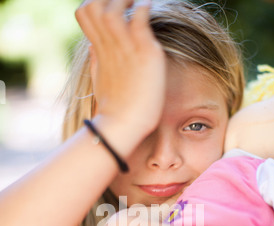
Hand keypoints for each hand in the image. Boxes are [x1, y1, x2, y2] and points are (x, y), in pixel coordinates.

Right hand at [75, 0, 166, 140]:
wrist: (124, 126)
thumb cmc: (115, 108)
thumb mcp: (101, 81)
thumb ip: (97, 61)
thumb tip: (93, 47)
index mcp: (99, 50)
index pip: (85, 12)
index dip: (96, 5)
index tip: (114, 10)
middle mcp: (108, 44)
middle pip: (93, 5)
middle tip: (127, 5)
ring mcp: (125, 47)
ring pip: (114, 7)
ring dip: (126, 1)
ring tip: (138, 6)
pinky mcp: (144, 51)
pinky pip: (141, 17)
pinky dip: (145, 8)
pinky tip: (149, 10)